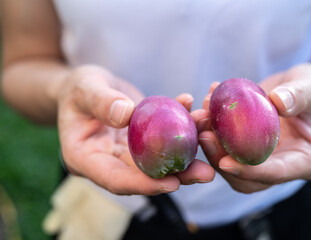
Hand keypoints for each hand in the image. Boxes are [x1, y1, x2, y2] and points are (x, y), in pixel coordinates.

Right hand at [57, 65, 213, 194]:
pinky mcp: (141, 141)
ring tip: (212, 143)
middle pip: (143, 176)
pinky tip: (197, 114)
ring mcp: (126, 153)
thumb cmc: (79, 86)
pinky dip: (181, 129)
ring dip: (187, 155)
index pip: (115, 179)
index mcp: (86, 159)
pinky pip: (163, 139)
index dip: (144, 184)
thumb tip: (126, 115)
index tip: (172, 183)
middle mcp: (109, 162)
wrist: (87, 86)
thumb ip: (100, 101)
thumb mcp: (84, 87)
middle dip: (177, 176)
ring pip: (158, 161)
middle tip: (207, 174)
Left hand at [195, 63, 310, 192]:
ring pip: (232, 163)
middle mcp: (283, 165)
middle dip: (222, 159)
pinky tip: (207, 102)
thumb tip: (279, 102)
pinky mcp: (247, 146)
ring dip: (212, 143)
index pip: (276, 173)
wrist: (304, 88)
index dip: (250, 171)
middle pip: (248, 176)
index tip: (225, 162)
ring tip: (202, 115)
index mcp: (307, 161)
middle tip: (204, 135)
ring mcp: (263, 158)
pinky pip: (226, 144)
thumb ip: (300, 95)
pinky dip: (213, 127)